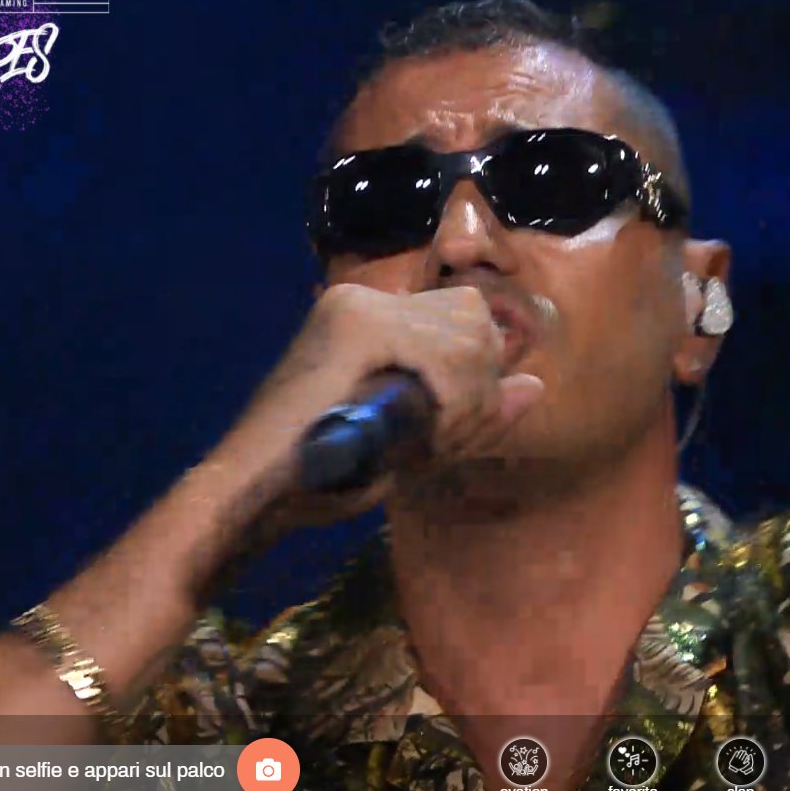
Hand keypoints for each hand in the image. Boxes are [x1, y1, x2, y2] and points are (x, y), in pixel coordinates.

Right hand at [208, 284, 546, 529]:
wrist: (255, 492)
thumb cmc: (327, 475)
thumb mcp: (417, 441)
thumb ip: (474, 412)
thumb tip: (534, 387)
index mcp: (376, 315)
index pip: (469, 318)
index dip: (476, 378)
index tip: (447, 430)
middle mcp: (368, 298)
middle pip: (476, 320)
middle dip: (478, 389)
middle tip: (437, 441)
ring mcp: (361, 307)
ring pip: (470, 338)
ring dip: (465, 404)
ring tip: (423, 444)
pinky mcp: (357, 325)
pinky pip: (446, 356)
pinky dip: (450, 403)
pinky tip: (419, 437)